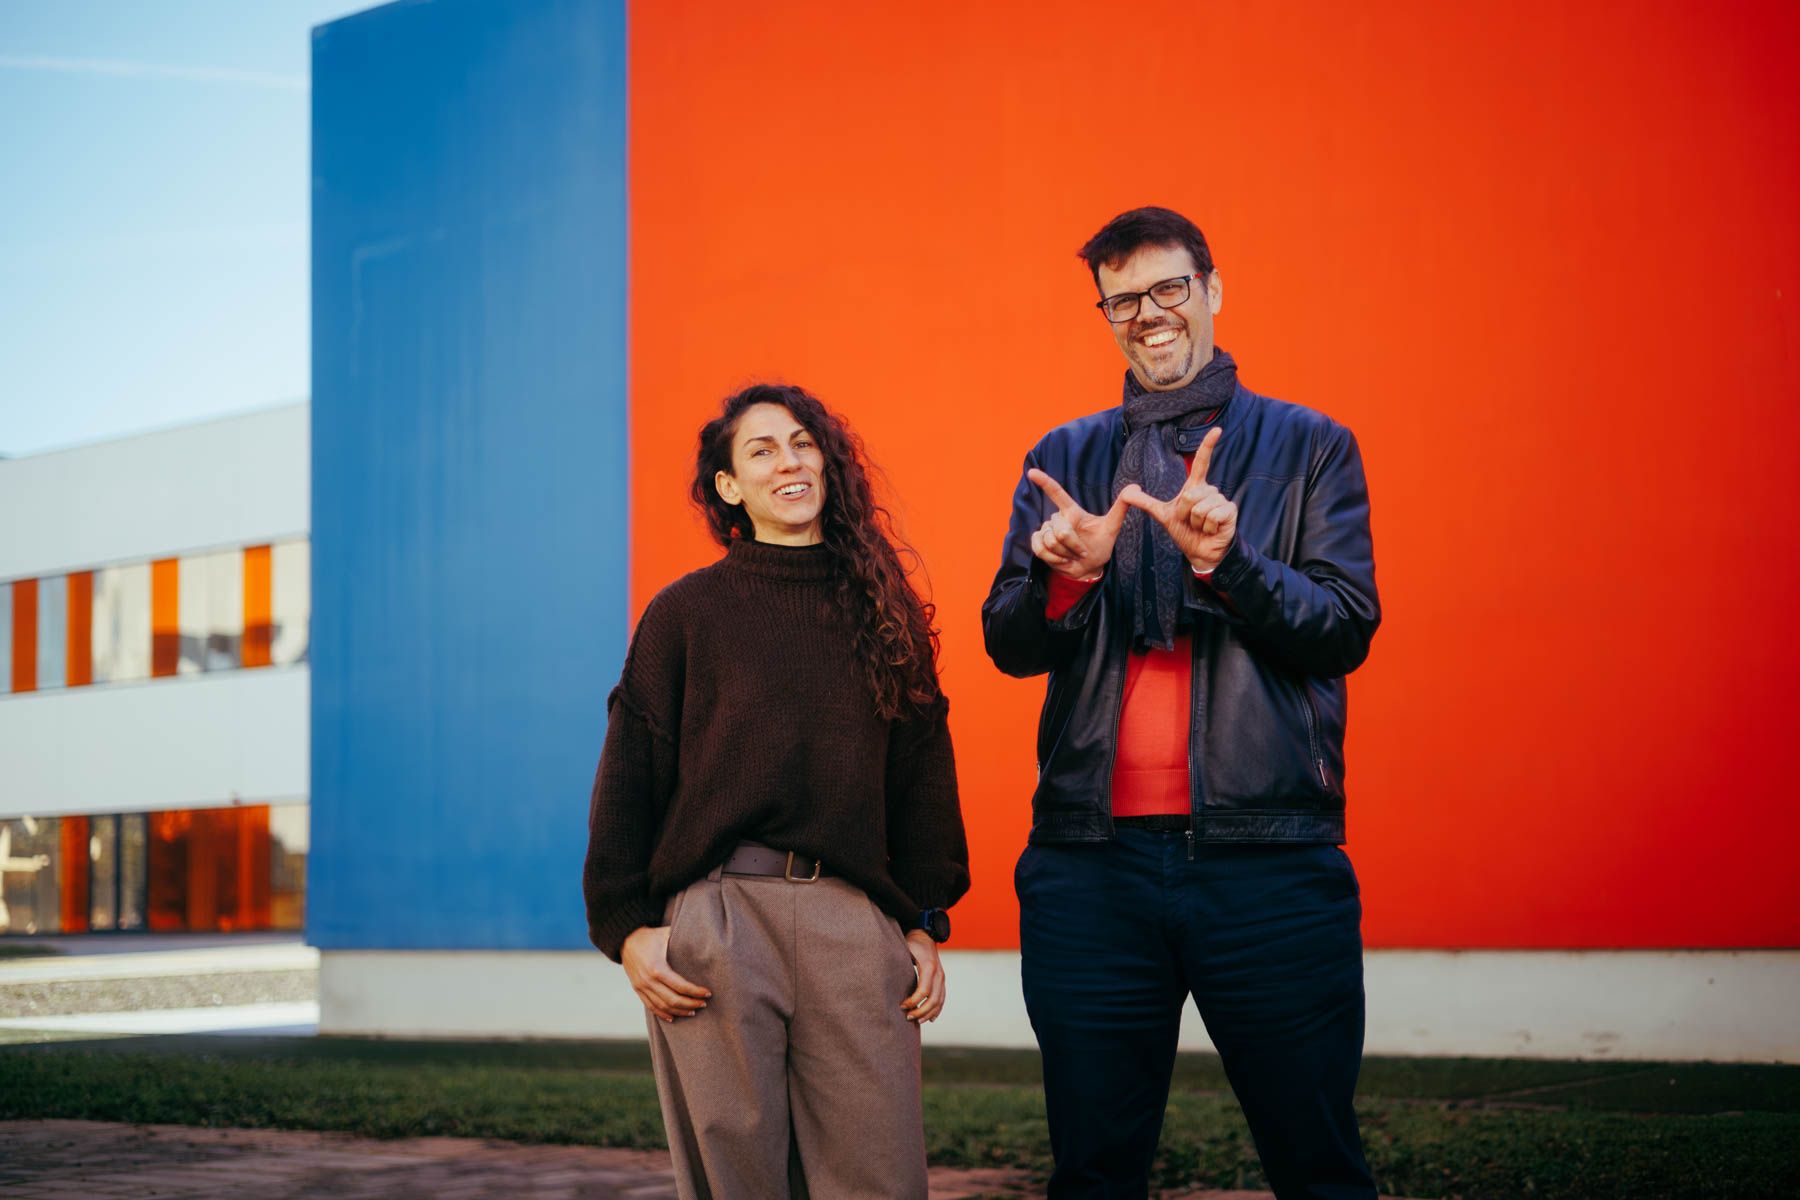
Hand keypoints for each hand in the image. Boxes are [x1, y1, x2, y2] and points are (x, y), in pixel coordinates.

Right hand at [621, 925, 710, 1022]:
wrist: (626, 939)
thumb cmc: (650, 936)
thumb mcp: (666, 934)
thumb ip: (683, 937)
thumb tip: (704, 936)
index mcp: (658, 968)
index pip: (681, 986)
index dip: (696, 992)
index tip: (708, 993)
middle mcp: (649, 981)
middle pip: (673, 1000)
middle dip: (691, 1004)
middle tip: (704, 1003)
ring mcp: (642, 987)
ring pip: (663, 1006)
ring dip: (679, 1011)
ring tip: (693, 1011)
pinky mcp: (637, 990)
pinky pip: (651, 1007)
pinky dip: (662, 1014)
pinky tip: (673, 1017)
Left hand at [899, 930, 945, 1022]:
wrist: (925, 935)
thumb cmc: (912, 943)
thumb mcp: (904, 949)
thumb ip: (899, 963)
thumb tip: (886, 979)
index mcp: (928, 967)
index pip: (923, 991)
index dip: (913, 1002)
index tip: (901, 1005)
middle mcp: (938, 973)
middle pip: (933, 1000)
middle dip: (921, 1011)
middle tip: (908, 1016)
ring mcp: (942, 977)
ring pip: (939, 1001)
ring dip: (929, 1013)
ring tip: (917, 1020)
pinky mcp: (942, 980)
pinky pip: (942, 998)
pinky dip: (937, 1009)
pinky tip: (930, 1018)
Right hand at [1026, 468, 1128, 579]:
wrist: (1089, 566)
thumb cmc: (1100, 544)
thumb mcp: (1112, 527)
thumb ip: (1122, 507)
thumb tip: (1136, 486)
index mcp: (1072, 511)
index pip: (1057, 493)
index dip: (1045, 482)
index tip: (1032, 472)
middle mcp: (1058, 518)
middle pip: (1060, 529)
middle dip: (1073, 544)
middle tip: (1082, 551)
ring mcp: (1046, 530)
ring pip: (1050, 540)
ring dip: (1064, 553)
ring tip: (1072, 555)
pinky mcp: (1038, 543)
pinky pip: (1039, 548)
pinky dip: (1053, 558)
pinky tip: (1061, 560)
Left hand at [1117, 427, 1236, 573]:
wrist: (1199, 552)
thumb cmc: (1185, 532)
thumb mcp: (1162, 515)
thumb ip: (1145, 502)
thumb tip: (1126, 492)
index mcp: (1196, 487)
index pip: (1201, 462)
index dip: (1208, 445)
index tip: (1217, 430)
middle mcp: (1210, 490)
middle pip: (1190, 495)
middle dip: (1185, 513)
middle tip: (1191, 522)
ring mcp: (1221, 500)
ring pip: (1200, 507)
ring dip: (1196, 522)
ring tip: (1201, 527)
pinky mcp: (1230, 511)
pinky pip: (1212, 516)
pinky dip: (1207, 527)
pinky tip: (1211, 530)